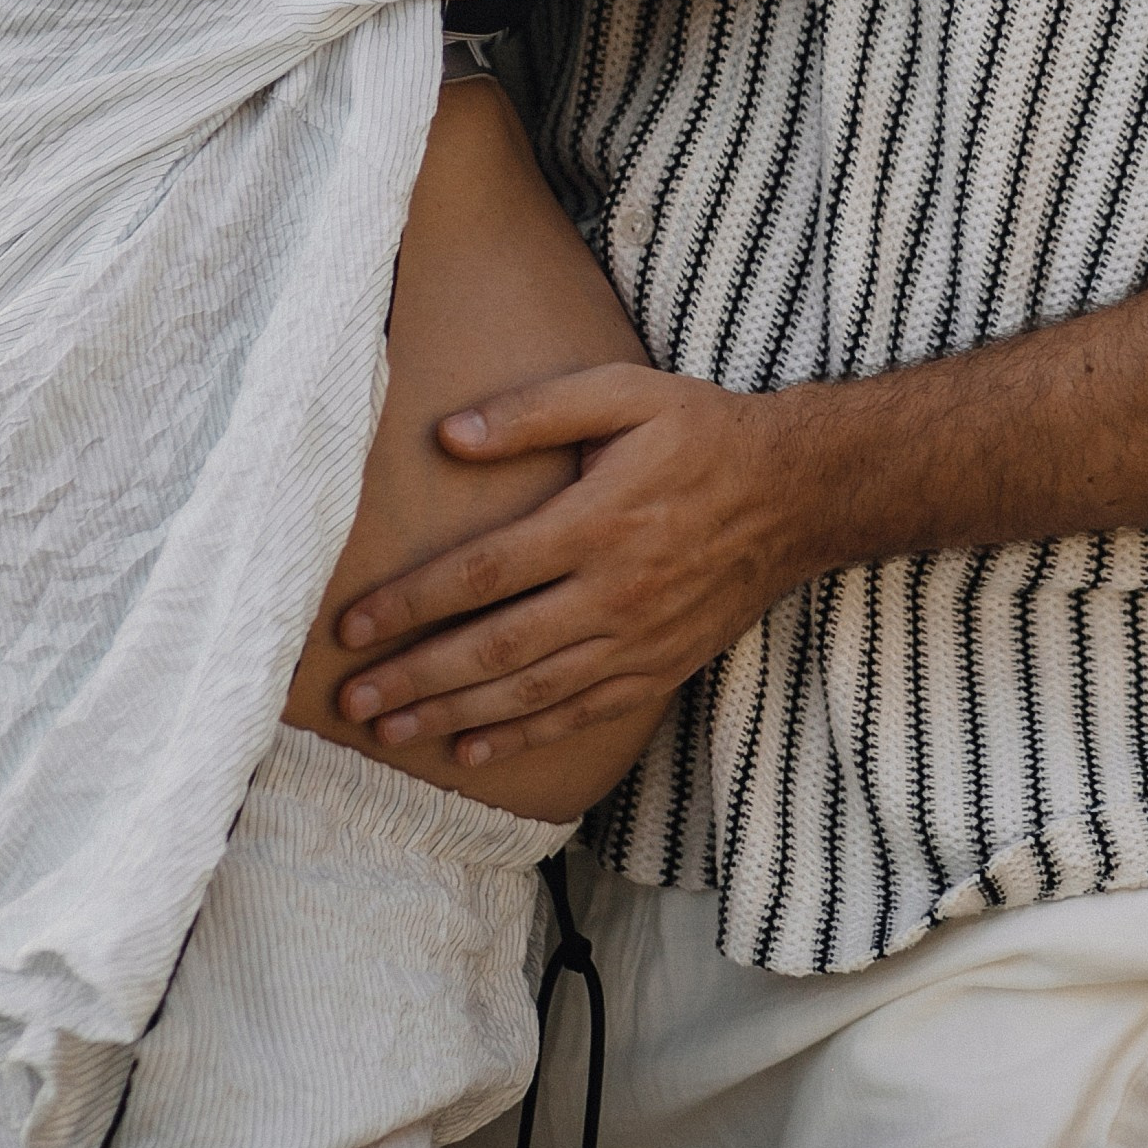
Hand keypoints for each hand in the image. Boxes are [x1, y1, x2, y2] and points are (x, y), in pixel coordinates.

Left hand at [334, 367, 805, 773]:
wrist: (796, 493)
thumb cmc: (702, 433)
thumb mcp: (624, 394)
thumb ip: (534, 412)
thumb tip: (448, 436)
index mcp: (595, 522)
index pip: (483, 573)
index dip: (412, 603)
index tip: (351, 627)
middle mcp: (613, 592)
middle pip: (495, 647)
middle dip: (416, 678)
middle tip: (352, 701)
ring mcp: (638, 640)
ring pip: (531, 691)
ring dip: (454, 716)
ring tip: (390, 733)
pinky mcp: (659, 669)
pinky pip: (581, 713)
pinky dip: (524, 738)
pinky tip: (471, 752)